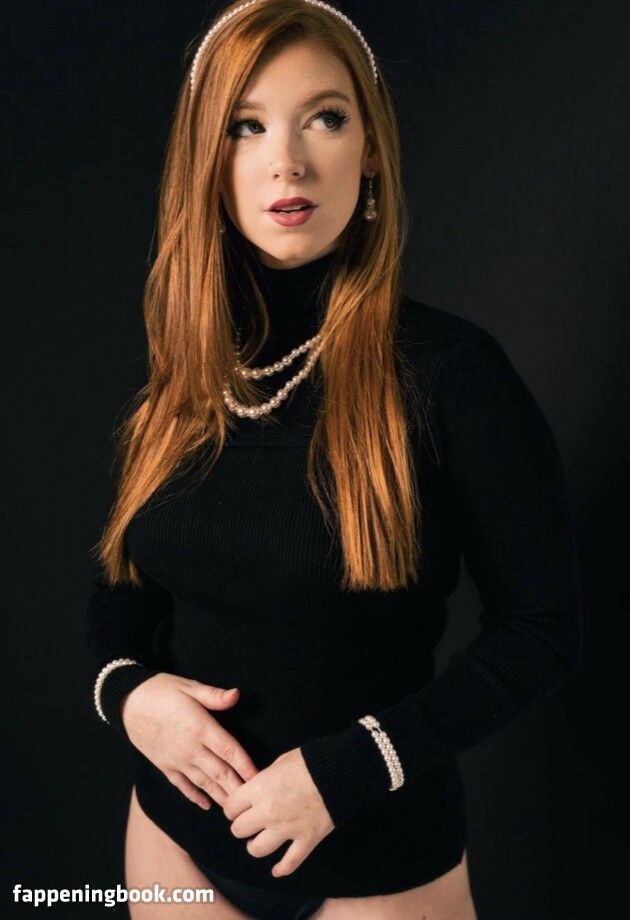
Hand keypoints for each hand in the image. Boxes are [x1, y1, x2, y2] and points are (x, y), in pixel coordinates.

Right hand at [121, 673, 258, 809]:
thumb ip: (214, 695)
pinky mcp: (164, 765)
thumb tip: (237, 695)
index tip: (259, 779)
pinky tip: (206, 804)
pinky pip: (182, 785)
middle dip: (238, 788)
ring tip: (235, 809)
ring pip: (204, 783)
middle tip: (253, 803)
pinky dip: (195, 796)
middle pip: (220, 773)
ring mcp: (176, 760)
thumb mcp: (189, 686)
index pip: (229, 751)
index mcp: (200, 728)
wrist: (127, 702)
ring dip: (220, 796)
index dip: (246, 766)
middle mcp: (190, 748)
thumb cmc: (161, 690)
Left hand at [223, 747, 334, 877]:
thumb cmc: (311, 760)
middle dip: (241, 826)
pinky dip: (282, 868)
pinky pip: (290, 862)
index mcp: (260, 789)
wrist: (341, 770)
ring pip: (257, 849)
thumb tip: (256, 790)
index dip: (233, 807)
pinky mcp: (306, 840)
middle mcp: (268, 812)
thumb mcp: (281, 761)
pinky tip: (277, 870)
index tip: (237, 807)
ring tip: (258, 841)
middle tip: (247, 822)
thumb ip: (264, 778)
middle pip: (239, 830)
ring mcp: (287, 829)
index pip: (230, 807)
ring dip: (255, 846)